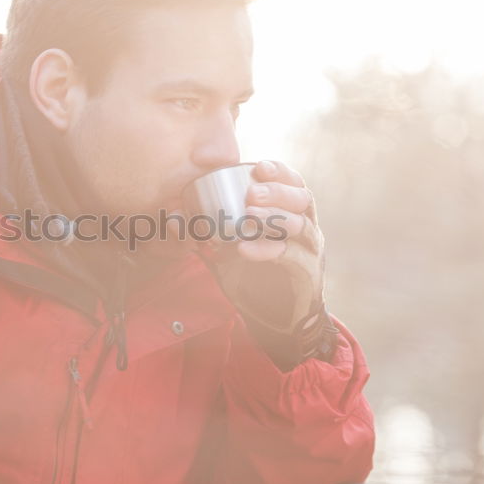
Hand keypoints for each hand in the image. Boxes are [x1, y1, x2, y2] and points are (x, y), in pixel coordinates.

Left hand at [209, 160, 330, 349]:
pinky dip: (267, 250)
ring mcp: (309, 248)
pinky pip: (289, 256)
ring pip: (299, 225)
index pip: (293, 182)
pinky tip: (245, 249)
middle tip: (252, 193)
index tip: (259, 166)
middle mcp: (306, 225)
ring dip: (274, 217)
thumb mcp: (228, 248)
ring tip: (251, 215)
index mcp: (293, 211)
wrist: (276, 316)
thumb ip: (207, 233)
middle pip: (301, 198)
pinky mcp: (306, 272)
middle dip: (277, 192)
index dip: (279, 171)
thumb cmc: (254, 273)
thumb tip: (174, 219)